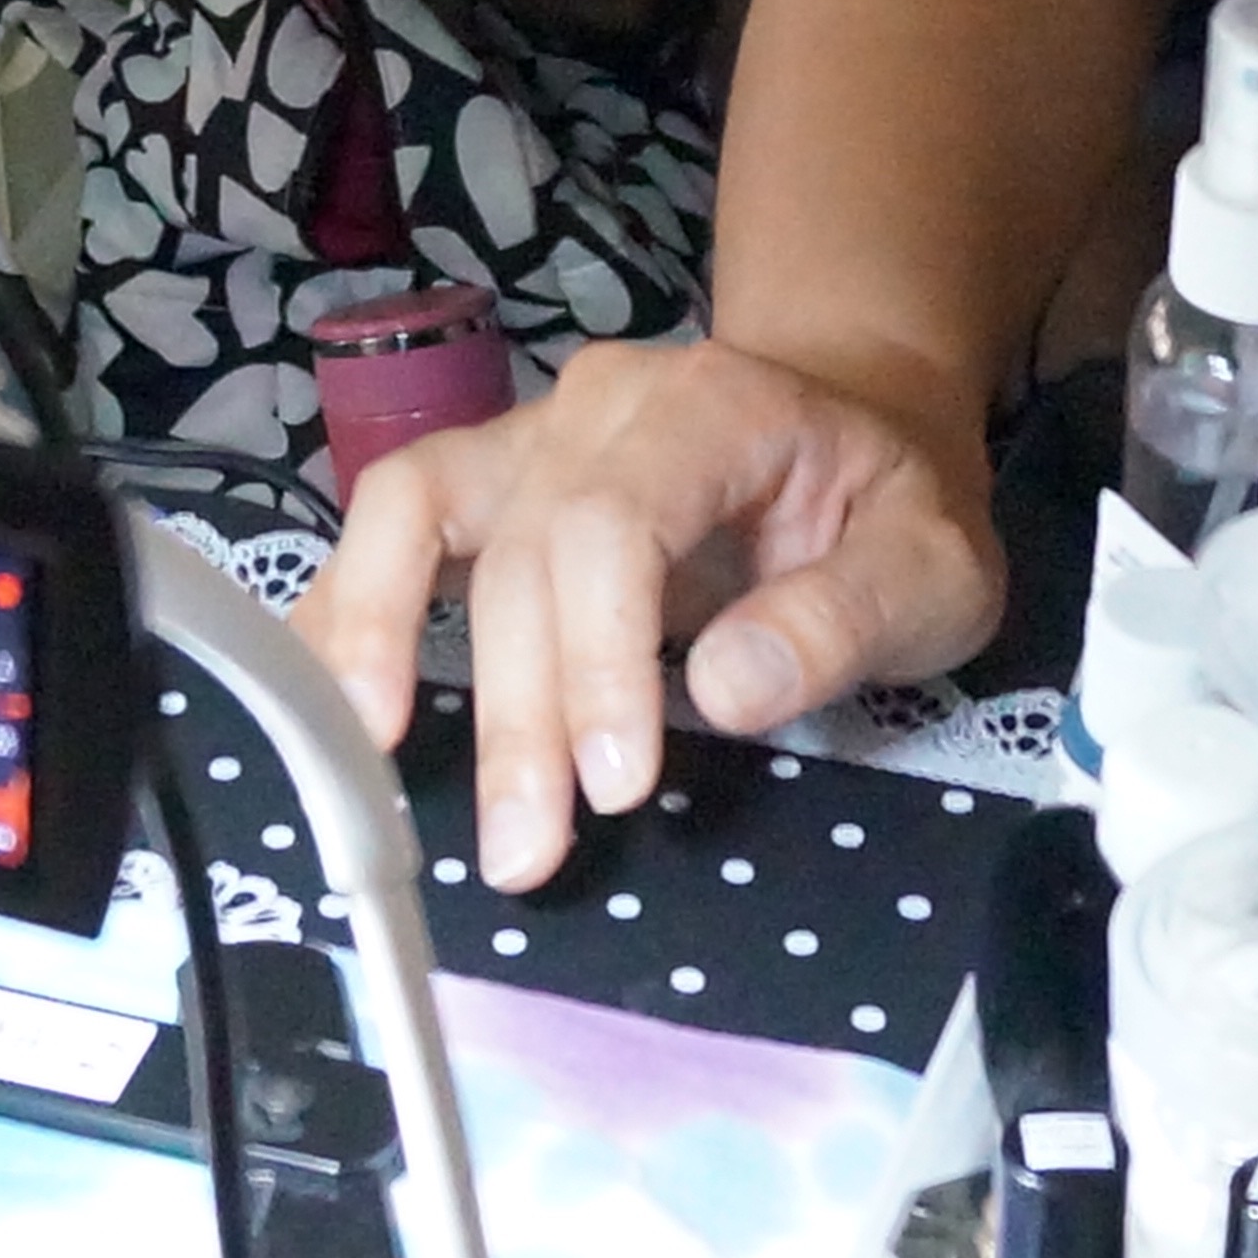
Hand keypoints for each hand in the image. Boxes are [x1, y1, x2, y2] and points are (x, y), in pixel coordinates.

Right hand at [294, 331, 1004, 890]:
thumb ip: (844, 619)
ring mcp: (537, 432)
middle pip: (524, 547)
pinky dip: (345, 603)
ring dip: (384, 644)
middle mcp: (606, 403)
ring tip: (365, 770)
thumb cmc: (893, 508)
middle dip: (518, 711)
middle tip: (528, 854)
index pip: (615, 518)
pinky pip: (392, 520)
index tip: (617, 783)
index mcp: (717, 405)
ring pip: (425, 516)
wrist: (859, 425)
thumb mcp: (932, 566)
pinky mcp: (495, 478)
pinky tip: (325, 704)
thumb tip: (727, 688)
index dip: (598, 654)